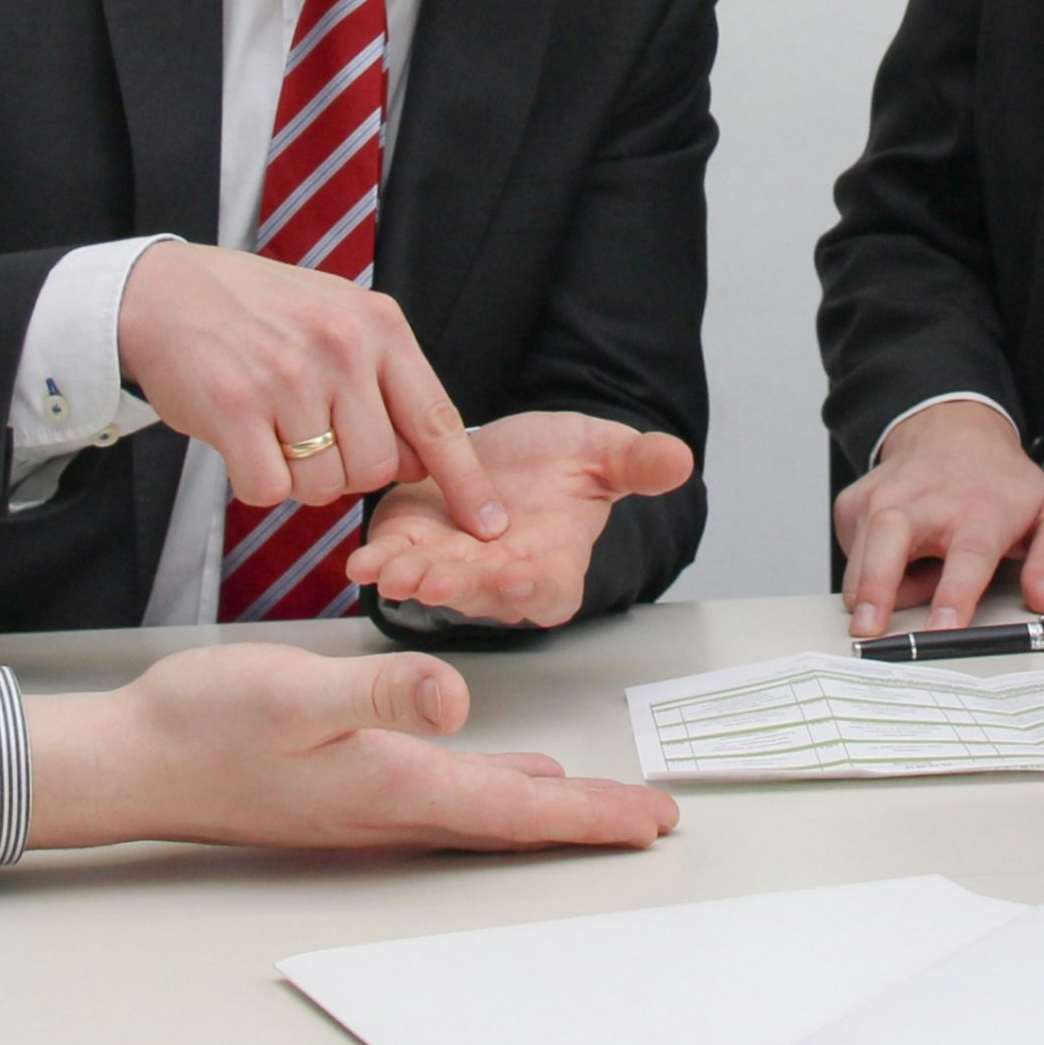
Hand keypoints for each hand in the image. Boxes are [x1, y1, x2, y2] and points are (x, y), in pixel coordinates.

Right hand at [21, 642, 679, 851]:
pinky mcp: (343, 789)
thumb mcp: (295, 691)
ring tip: (598, 807)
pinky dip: (489, 792)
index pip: (515, 807)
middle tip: (650, 822)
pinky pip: (442, 799)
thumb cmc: (204, 724)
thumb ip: (379, 695)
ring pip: (479, 812)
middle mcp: (389, 807)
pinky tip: (502, 777)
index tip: (651, 820)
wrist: (133, 761)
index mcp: (393, 783)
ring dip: (543, 811)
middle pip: (511, 820)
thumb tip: (455, 701)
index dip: (590, 815)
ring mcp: (365, 805)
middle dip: (586, 822)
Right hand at [116, 241, 500, 527]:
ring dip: (299, 479)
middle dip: (349, 472)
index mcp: (378, 326)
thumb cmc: (261, 315)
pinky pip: (269, 489)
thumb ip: (386, 380)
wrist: (168, 292)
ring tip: (275, 432)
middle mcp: (340, 347)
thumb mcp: (340, 319)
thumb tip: (425, 458)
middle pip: (377, 468)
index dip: (465, 482)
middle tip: (314, 439)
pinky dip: (257, 483)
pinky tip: (244, 443)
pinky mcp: (234, 407)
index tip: (487, 526)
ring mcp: (287, 377)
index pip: (437, 420)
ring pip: (323, 487)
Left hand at [348, 411, 693, 627]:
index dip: (533, 588)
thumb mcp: (602, 452)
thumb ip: (636, 462)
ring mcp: (452, 566)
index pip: (547, 591)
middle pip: (481, 594)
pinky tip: (362, 562)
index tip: (519, 576)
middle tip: (438, 577)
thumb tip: (681, 458)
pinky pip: (393, 560)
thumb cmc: (558, 461)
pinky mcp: (412, 545)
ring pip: (432, 582)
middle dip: (458, 586)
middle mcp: (499, 579)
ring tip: (392, 570)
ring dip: (411, 578)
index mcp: (552, 565)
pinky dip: (378, 562)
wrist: (506, 450)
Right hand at [833, 398, 1043, 639]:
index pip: (967, 557)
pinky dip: (867, 571)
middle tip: (869, 628)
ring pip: (861, 556)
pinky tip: (895, 557)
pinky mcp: (853, 504)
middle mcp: (925, 502)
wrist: (951, 431)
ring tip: (905, 588)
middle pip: (890, 539)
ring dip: (872, 590)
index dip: (953, 596)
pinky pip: (852, 554)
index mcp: (979, 512)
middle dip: (875, 586)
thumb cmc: (998, 483)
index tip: (941, 629)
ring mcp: (882, 499)